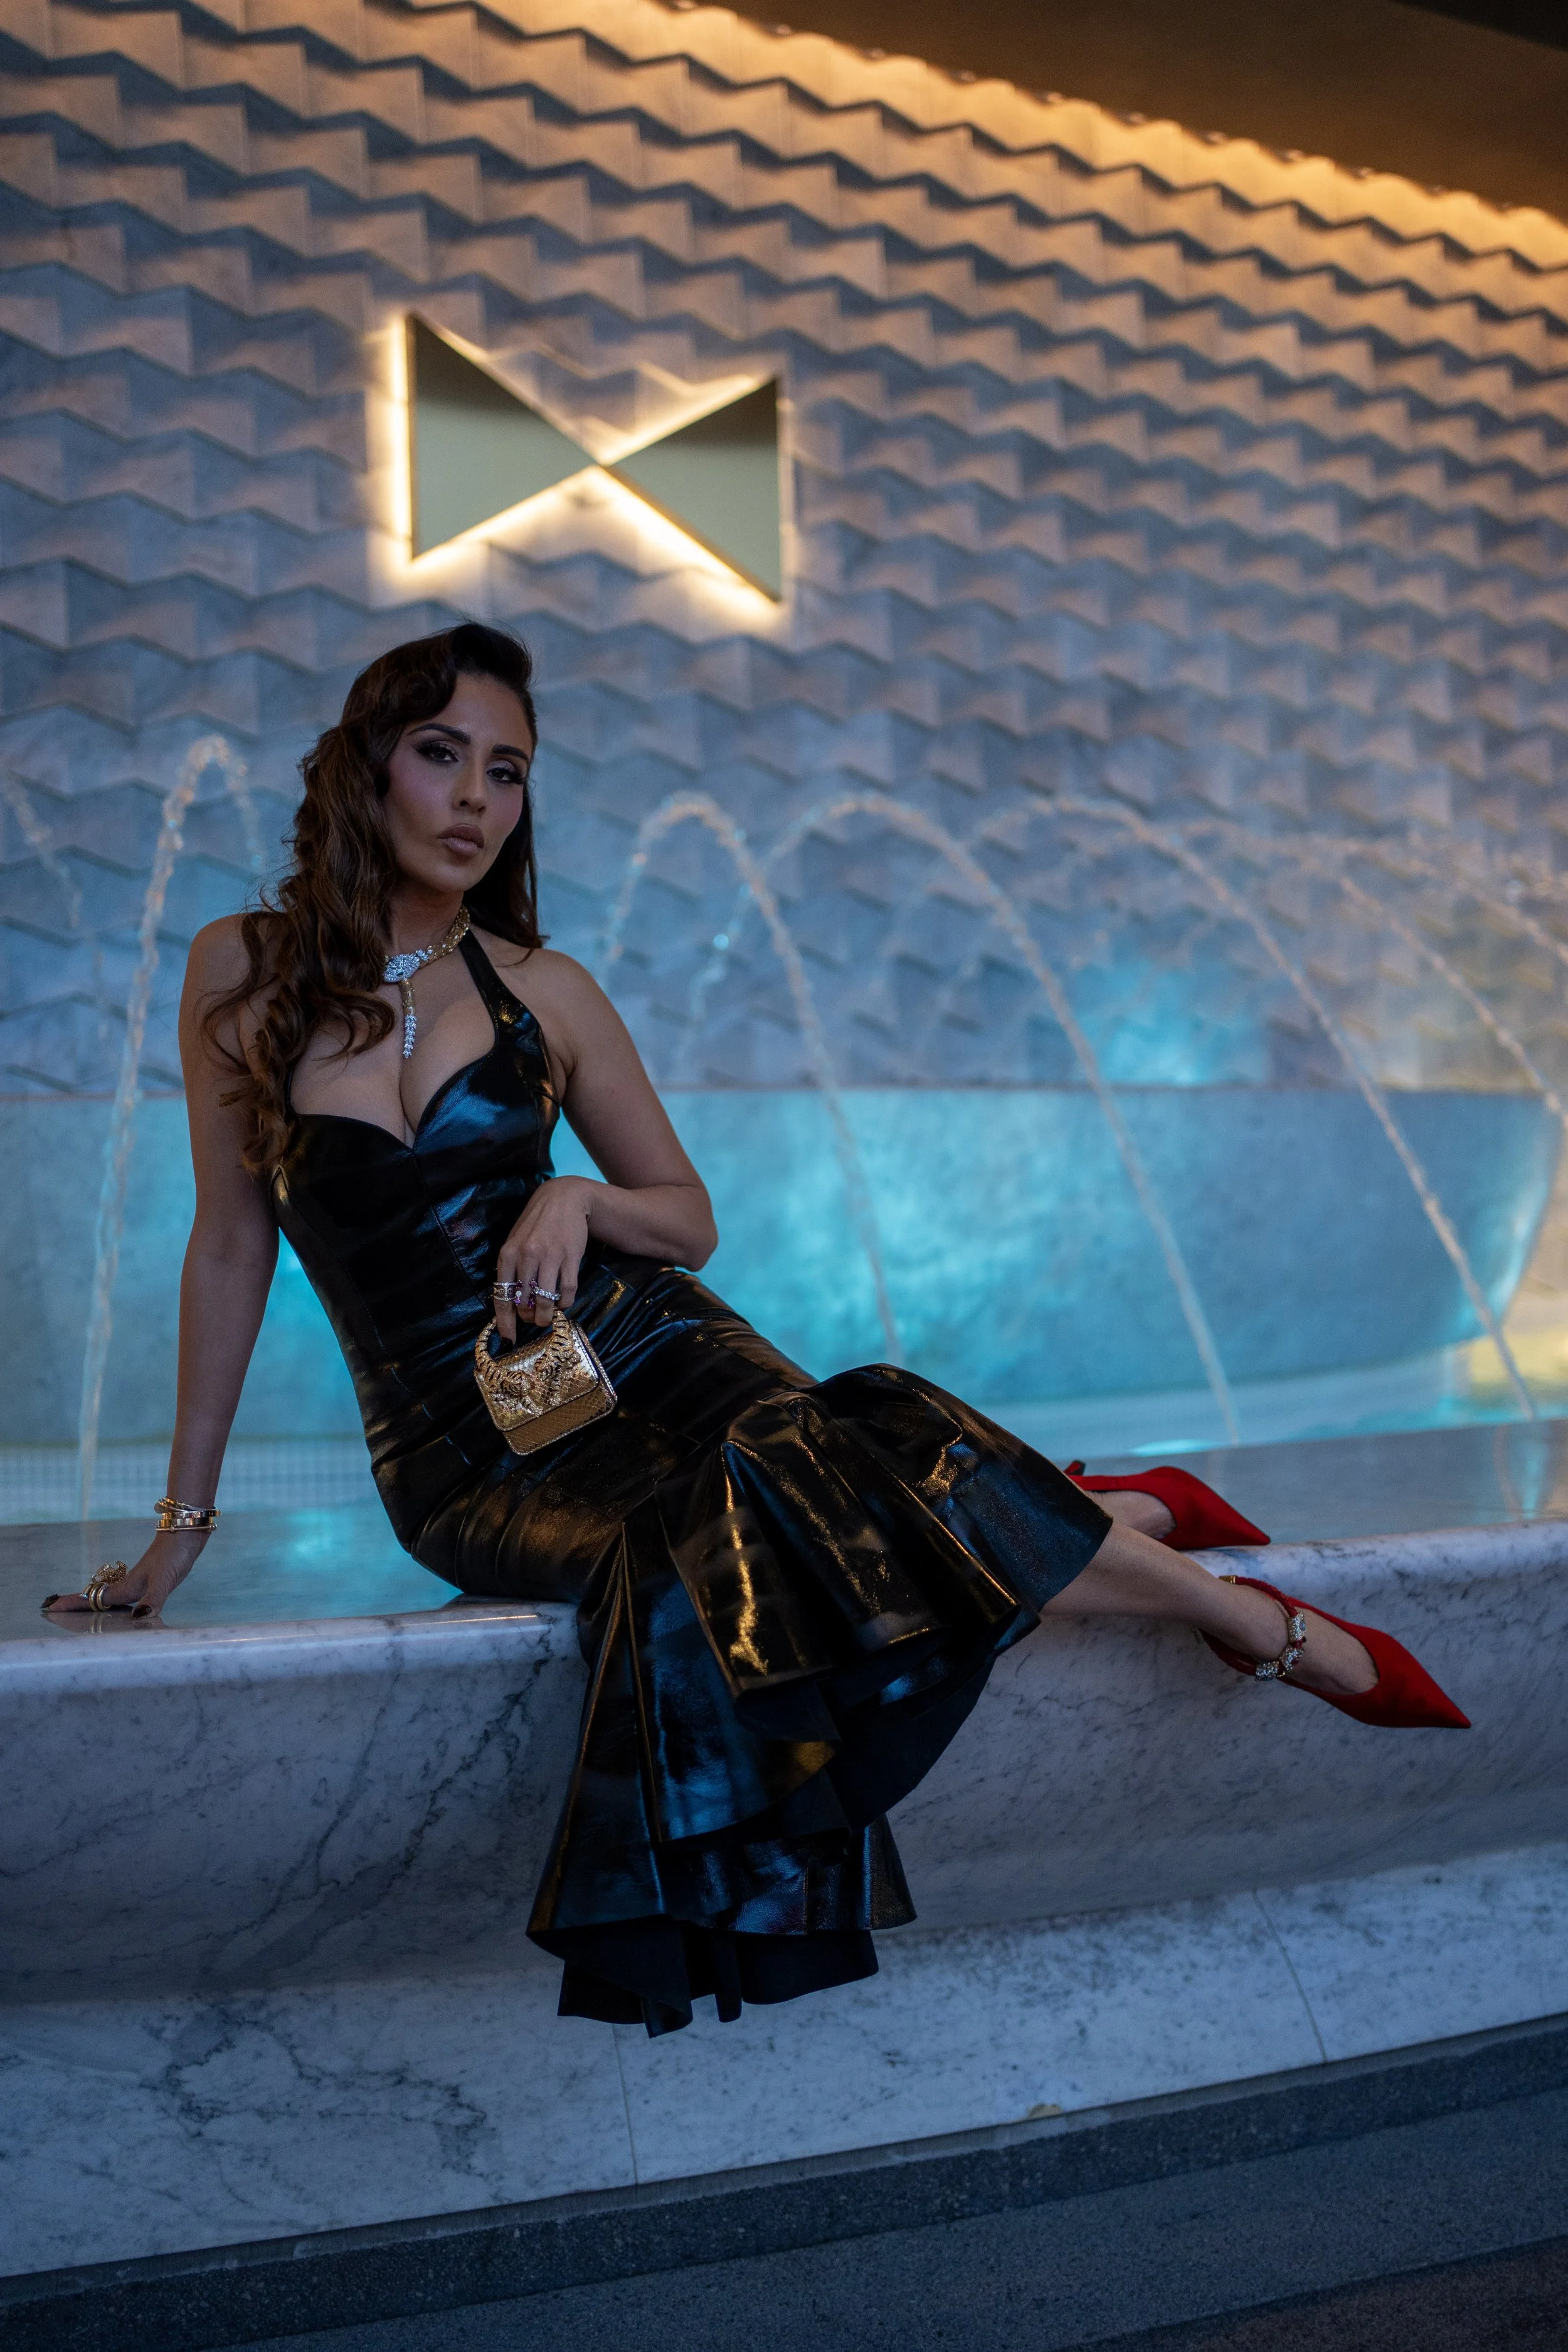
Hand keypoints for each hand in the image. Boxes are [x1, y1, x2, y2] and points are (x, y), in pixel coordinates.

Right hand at [42, 1527, 212, 1620]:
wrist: (186, 1532)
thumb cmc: (174, 1555)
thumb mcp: (164, 1579)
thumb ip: (153, 1599)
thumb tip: (140, 1617)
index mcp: (128, 1588)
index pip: (95, 1599)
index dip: (73, 1604)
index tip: (50, 1608)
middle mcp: (130, 1585)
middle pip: (97, 1598)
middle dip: (76, 1605)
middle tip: (54, 1611)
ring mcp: (140, 1581)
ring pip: (110, 1595)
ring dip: (93, 1601)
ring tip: (79, 1610)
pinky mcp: (151, 1578)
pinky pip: (125, 1593)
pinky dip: (113, 1599)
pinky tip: (120, 1604)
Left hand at [493, 1176, 593, 1342]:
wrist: (563, 1199)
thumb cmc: (536, 1224)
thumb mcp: (515, 1242)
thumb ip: (512, 1269)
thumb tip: (511, 1304)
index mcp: (508, 1254)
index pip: (502, 1296)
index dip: (505, 1321)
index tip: (508, 1338)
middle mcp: (526, 1256)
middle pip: (525, 1303)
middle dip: (529, 1318)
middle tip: (533, 1320)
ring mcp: (550, 1257)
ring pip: (546, 1301)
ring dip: (547, 1316)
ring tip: (548, 1317)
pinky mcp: (570, 1257)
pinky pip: (567, 1291)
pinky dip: (564, 1303)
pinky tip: (562, 1303)